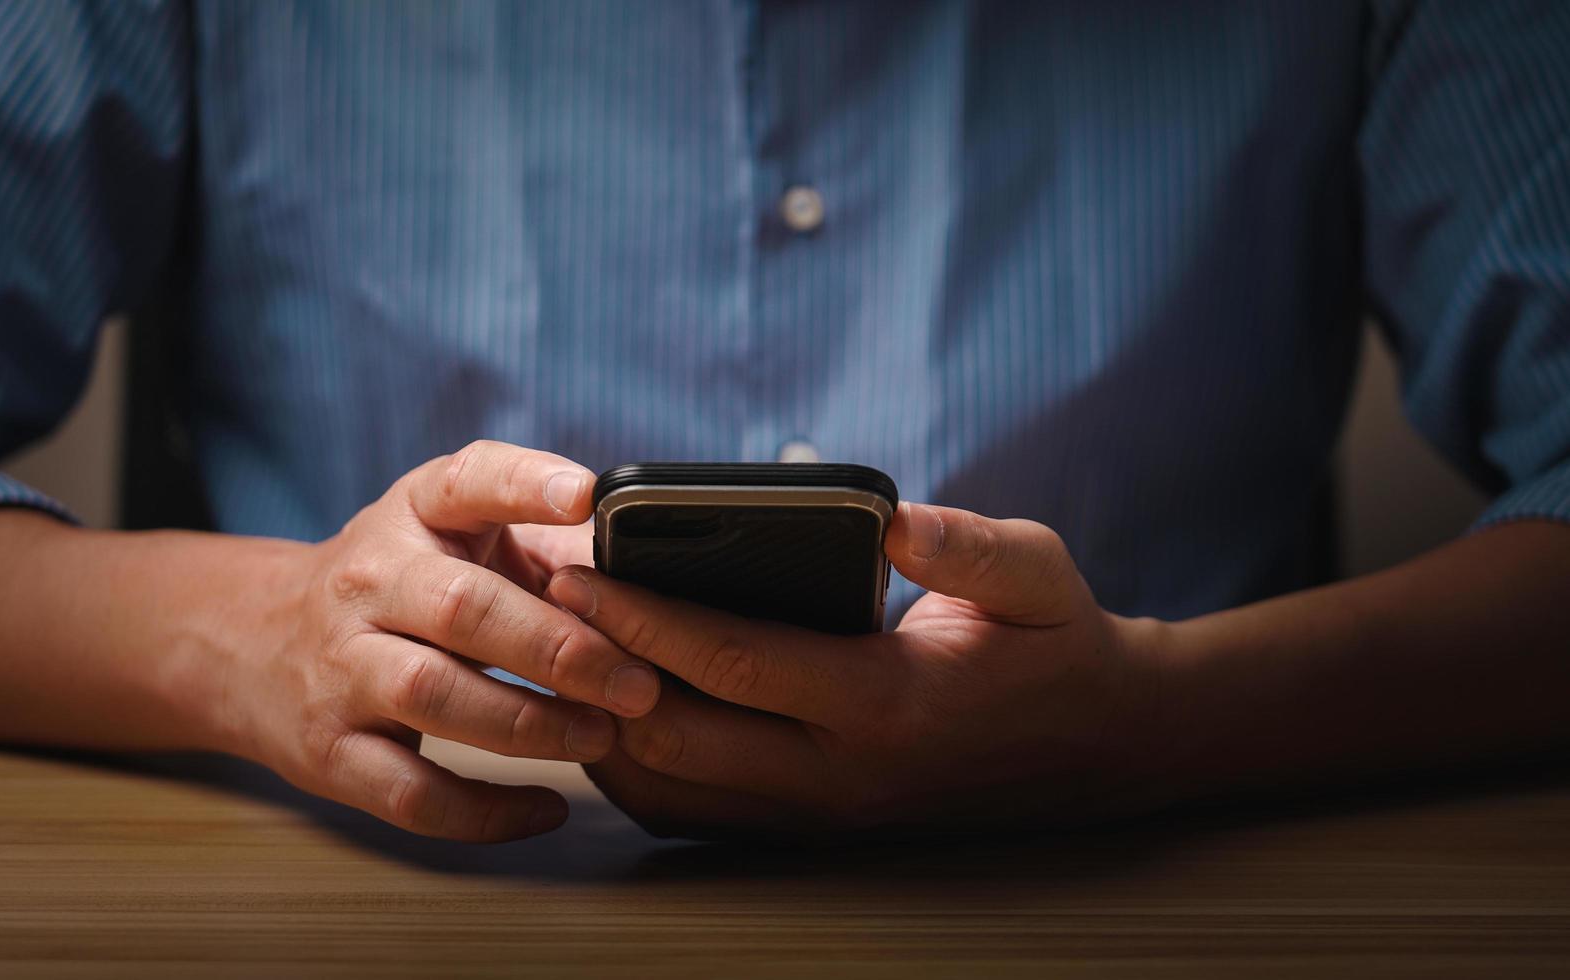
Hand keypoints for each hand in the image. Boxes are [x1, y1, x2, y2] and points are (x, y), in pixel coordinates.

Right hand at [218, 440, 658, 841]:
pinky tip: (548, 809)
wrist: (253, 643)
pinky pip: (409, 793)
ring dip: (528, 724)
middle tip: (636, 681)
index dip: (526, 485)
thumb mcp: (453, 535)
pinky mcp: (330, 751)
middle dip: (557, 647)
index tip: (587, 497)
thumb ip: (544, 544)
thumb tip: (651, 572)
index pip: (467, 481)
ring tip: (602, 735)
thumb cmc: (398, 583)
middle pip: (461, 608)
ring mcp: (343, 669)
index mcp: (415, 514)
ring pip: (433, 696)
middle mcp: (371, 583)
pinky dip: (484, 812)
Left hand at [545, 502, 1167, 839]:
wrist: (1092, 747)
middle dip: (595, 662)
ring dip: (600, 719)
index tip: (578, 564)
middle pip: (676, 734)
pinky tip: (608, 703)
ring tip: (557, 641)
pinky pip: (691, 812)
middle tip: (542, 593)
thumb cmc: (1054, 645)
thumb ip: (966, 546)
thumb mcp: (1038, 576)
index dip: (646, 615)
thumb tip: (891, 516)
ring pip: (668, 787)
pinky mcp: (806, 830)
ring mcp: (817, 815)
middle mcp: (838, 775)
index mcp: (887, 702)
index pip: (736, 661)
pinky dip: (633, 764)